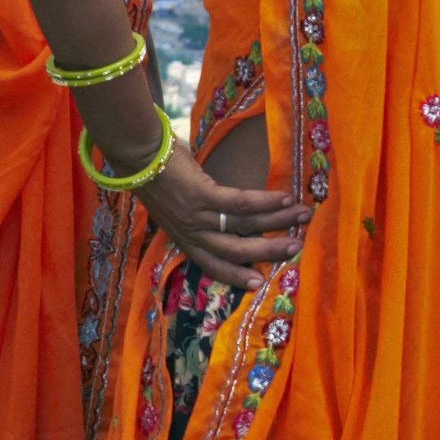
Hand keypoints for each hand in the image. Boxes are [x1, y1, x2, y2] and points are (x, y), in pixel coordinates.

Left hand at [135, 139, 307, 280]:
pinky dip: (264, 201)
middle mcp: (191, 232)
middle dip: (268, 251)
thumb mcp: (174, 207)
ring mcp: (196, 215)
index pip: (212, 263)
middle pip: (235, 250)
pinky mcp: (201, 194)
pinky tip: (284, 198)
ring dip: (276, 221)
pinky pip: (238, 203)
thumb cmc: (156, 177)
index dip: (236, 275)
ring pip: (243, 225)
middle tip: (296, 248)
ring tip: (302, 217)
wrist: (137, 155)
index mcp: (184, 238)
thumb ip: (197, 216)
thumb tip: (226, 216)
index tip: (259, 283)